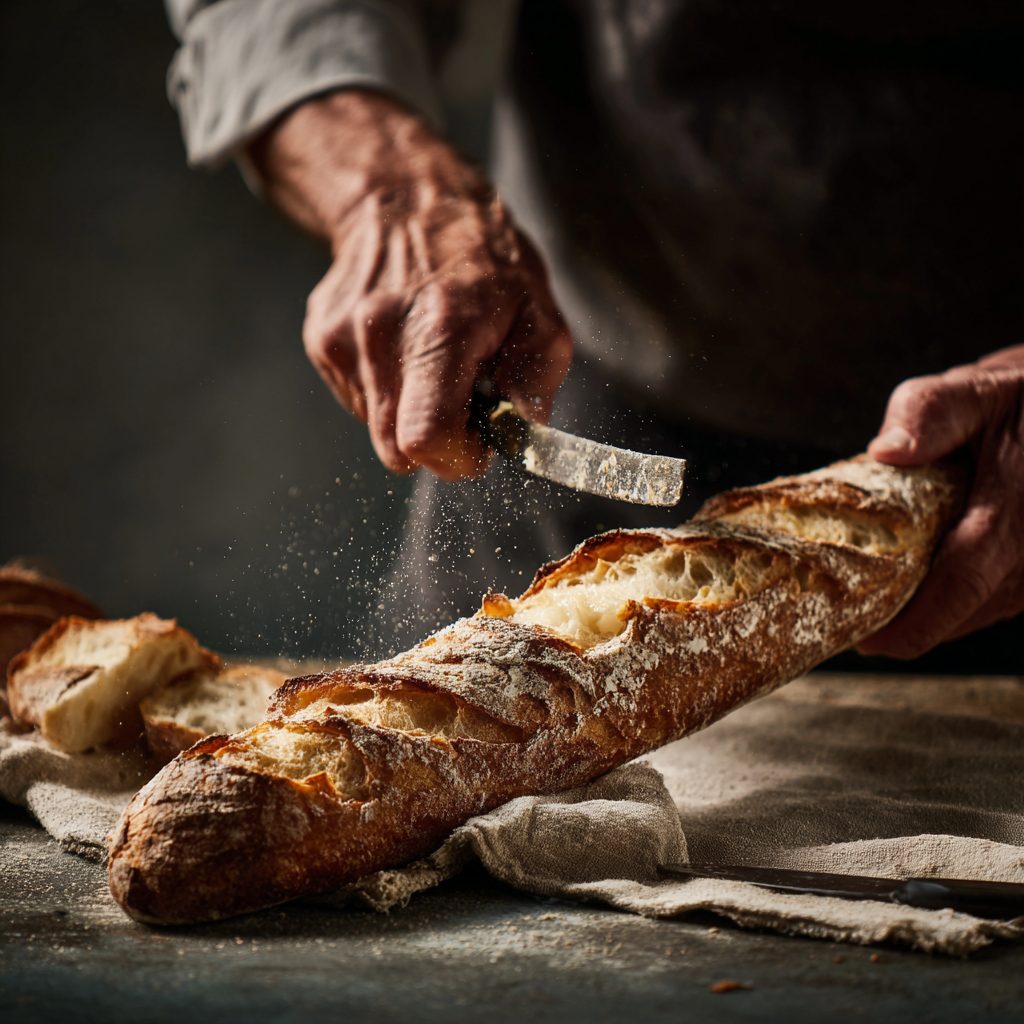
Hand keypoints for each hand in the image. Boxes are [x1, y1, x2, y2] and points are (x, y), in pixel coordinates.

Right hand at [248, 90, 571, 478]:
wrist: (404, 196)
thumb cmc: (482, 254)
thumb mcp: (538, 309)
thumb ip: (537, 379)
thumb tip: (521, 431)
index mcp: (441, 328)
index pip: (426, 438)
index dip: (458, 458)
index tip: (480, 440)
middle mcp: (381, 336)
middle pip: (396, 450)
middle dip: (437, 444)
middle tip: (463, 403)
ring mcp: (343, 339)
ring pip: (377, 429)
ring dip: (411, 412)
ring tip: (433, 359)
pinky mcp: (322, 341)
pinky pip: (359, 401)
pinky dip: (388, 390)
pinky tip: (404, 347)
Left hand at [858, 345, 1023, 657]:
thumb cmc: (1015, 400)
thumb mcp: (973, 391)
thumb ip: (930, 415)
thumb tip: (886, 452)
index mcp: (1020, 506)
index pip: (968, 577)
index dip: (919, 620)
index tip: (870, 642)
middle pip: (973, 607)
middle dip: (913, 625)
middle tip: (853, 631)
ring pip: (988, 609)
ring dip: (935, 618)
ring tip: (876, 619)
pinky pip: (999, 599)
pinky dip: (958, 604)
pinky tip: (916, 599)